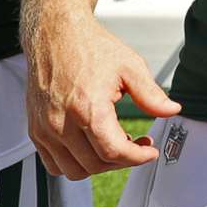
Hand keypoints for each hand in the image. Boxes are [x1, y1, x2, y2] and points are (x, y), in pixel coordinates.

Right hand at [23, 9, 176, 179]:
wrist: (56, 35)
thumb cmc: (90, 48)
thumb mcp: (130, 66)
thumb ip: (151, 94)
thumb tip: (171, 111)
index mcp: (86, 107)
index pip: (113, 152)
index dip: (137, 157)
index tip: (150, 152)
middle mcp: (60, 122)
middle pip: (95, 164)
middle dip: (123, 160)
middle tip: (137, 145)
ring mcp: (44, 128)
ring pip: (74, 170)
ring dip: (98, 166)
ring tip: (115, 145)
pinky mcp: (35, 130)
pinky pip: (54, 164)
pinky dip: (75, 164)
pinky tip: (92, 146)